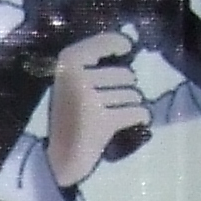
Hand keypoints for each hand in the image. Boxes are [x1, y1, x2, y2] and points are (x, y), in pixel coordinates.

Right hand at [47, 31, 151, 186]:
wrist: (59, 159)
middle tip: (114, 102)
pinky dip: (142, 117)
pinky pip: (136, 112)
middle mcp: (76, 77)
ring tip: (118, 115)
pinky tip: (139, 121)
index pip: (105, 41)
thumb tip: (129, 44)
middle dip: (127, 89)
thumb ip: (93, 63)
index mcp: (67, 62)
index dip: (121, 45)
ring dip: (132, 105)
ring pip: (132, 95)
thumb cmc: (69, 118)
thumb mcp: (71, 83)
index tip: (127, 50)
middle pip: (125, 75)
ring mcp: (88, 99)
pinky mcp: (101, 121)